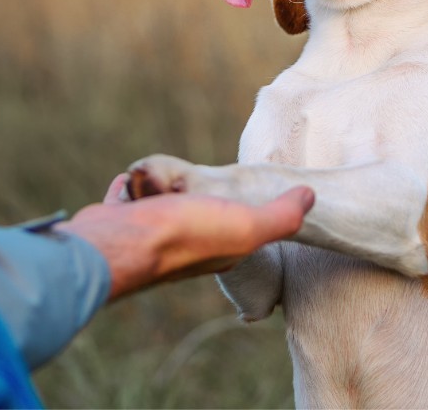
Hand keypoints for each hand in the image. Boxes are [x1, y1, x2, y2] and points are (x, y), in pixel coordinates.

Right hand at [57, 174, 313, 299]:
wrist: (117, 244)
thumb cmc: (183, 234)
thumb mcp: (246, 225)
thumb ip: (281, 216)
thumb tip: (310, 196)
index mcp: (219, 249)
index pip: (239, 224)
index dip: (244, 206)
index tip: (245, 188)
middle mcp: (184, 247)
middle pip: (195, 209)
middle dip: (195, 191)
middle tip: (194, 181)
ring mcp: (148, 234)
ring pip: (161, 202)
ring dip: (161, 185)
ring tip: (162, 177)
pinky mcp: (118, 222)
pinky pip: (127, 199)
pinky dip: (130, 188)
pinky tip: (131, 180)